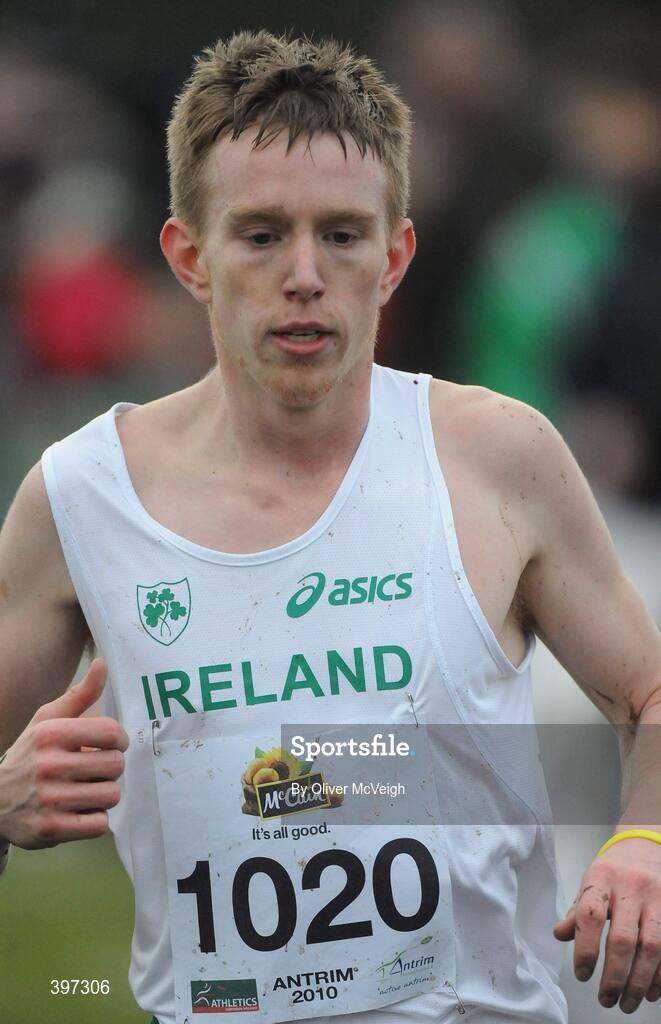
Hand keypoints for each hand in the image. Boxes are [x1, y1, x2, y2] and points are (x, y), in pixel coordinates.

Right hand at [0, 658, 128, 849]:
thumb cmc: (31, 755)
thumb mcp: (47, 721)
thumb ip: (80, 694)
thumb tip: (103, 663)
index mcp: (51, 734)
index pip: (112, 732)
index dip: (119, 740)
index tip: (110, 745)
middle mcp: (48, 765)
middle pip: (115, 765)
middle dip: (110, 768)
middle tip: (95, 770)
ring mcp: (49, 799)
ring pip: (111, 795)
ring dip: (104, 794)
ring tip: (86, 790)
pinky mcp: (51, 829)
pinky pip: (99, 824)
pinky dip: (94, 819)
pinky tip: (79, 811)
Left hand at [554, 839, 660, 1012]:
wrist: (646, 847)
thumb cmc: (614, 870)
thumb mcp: (591, 881)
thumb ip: (577, 910)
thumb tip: (561, 935)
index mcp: (602, 878)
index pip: (590, 915)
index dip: (585, 948)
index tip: (582, 975)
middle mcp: (631, 887)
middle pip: (623, 939)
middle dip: (614, 976)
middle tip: (606, 999)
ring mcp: (657, 898)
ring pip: (652, 948)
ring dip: (639, 982)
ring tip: (627, 1003)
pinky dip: (660, 975)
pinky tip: (650, 992)